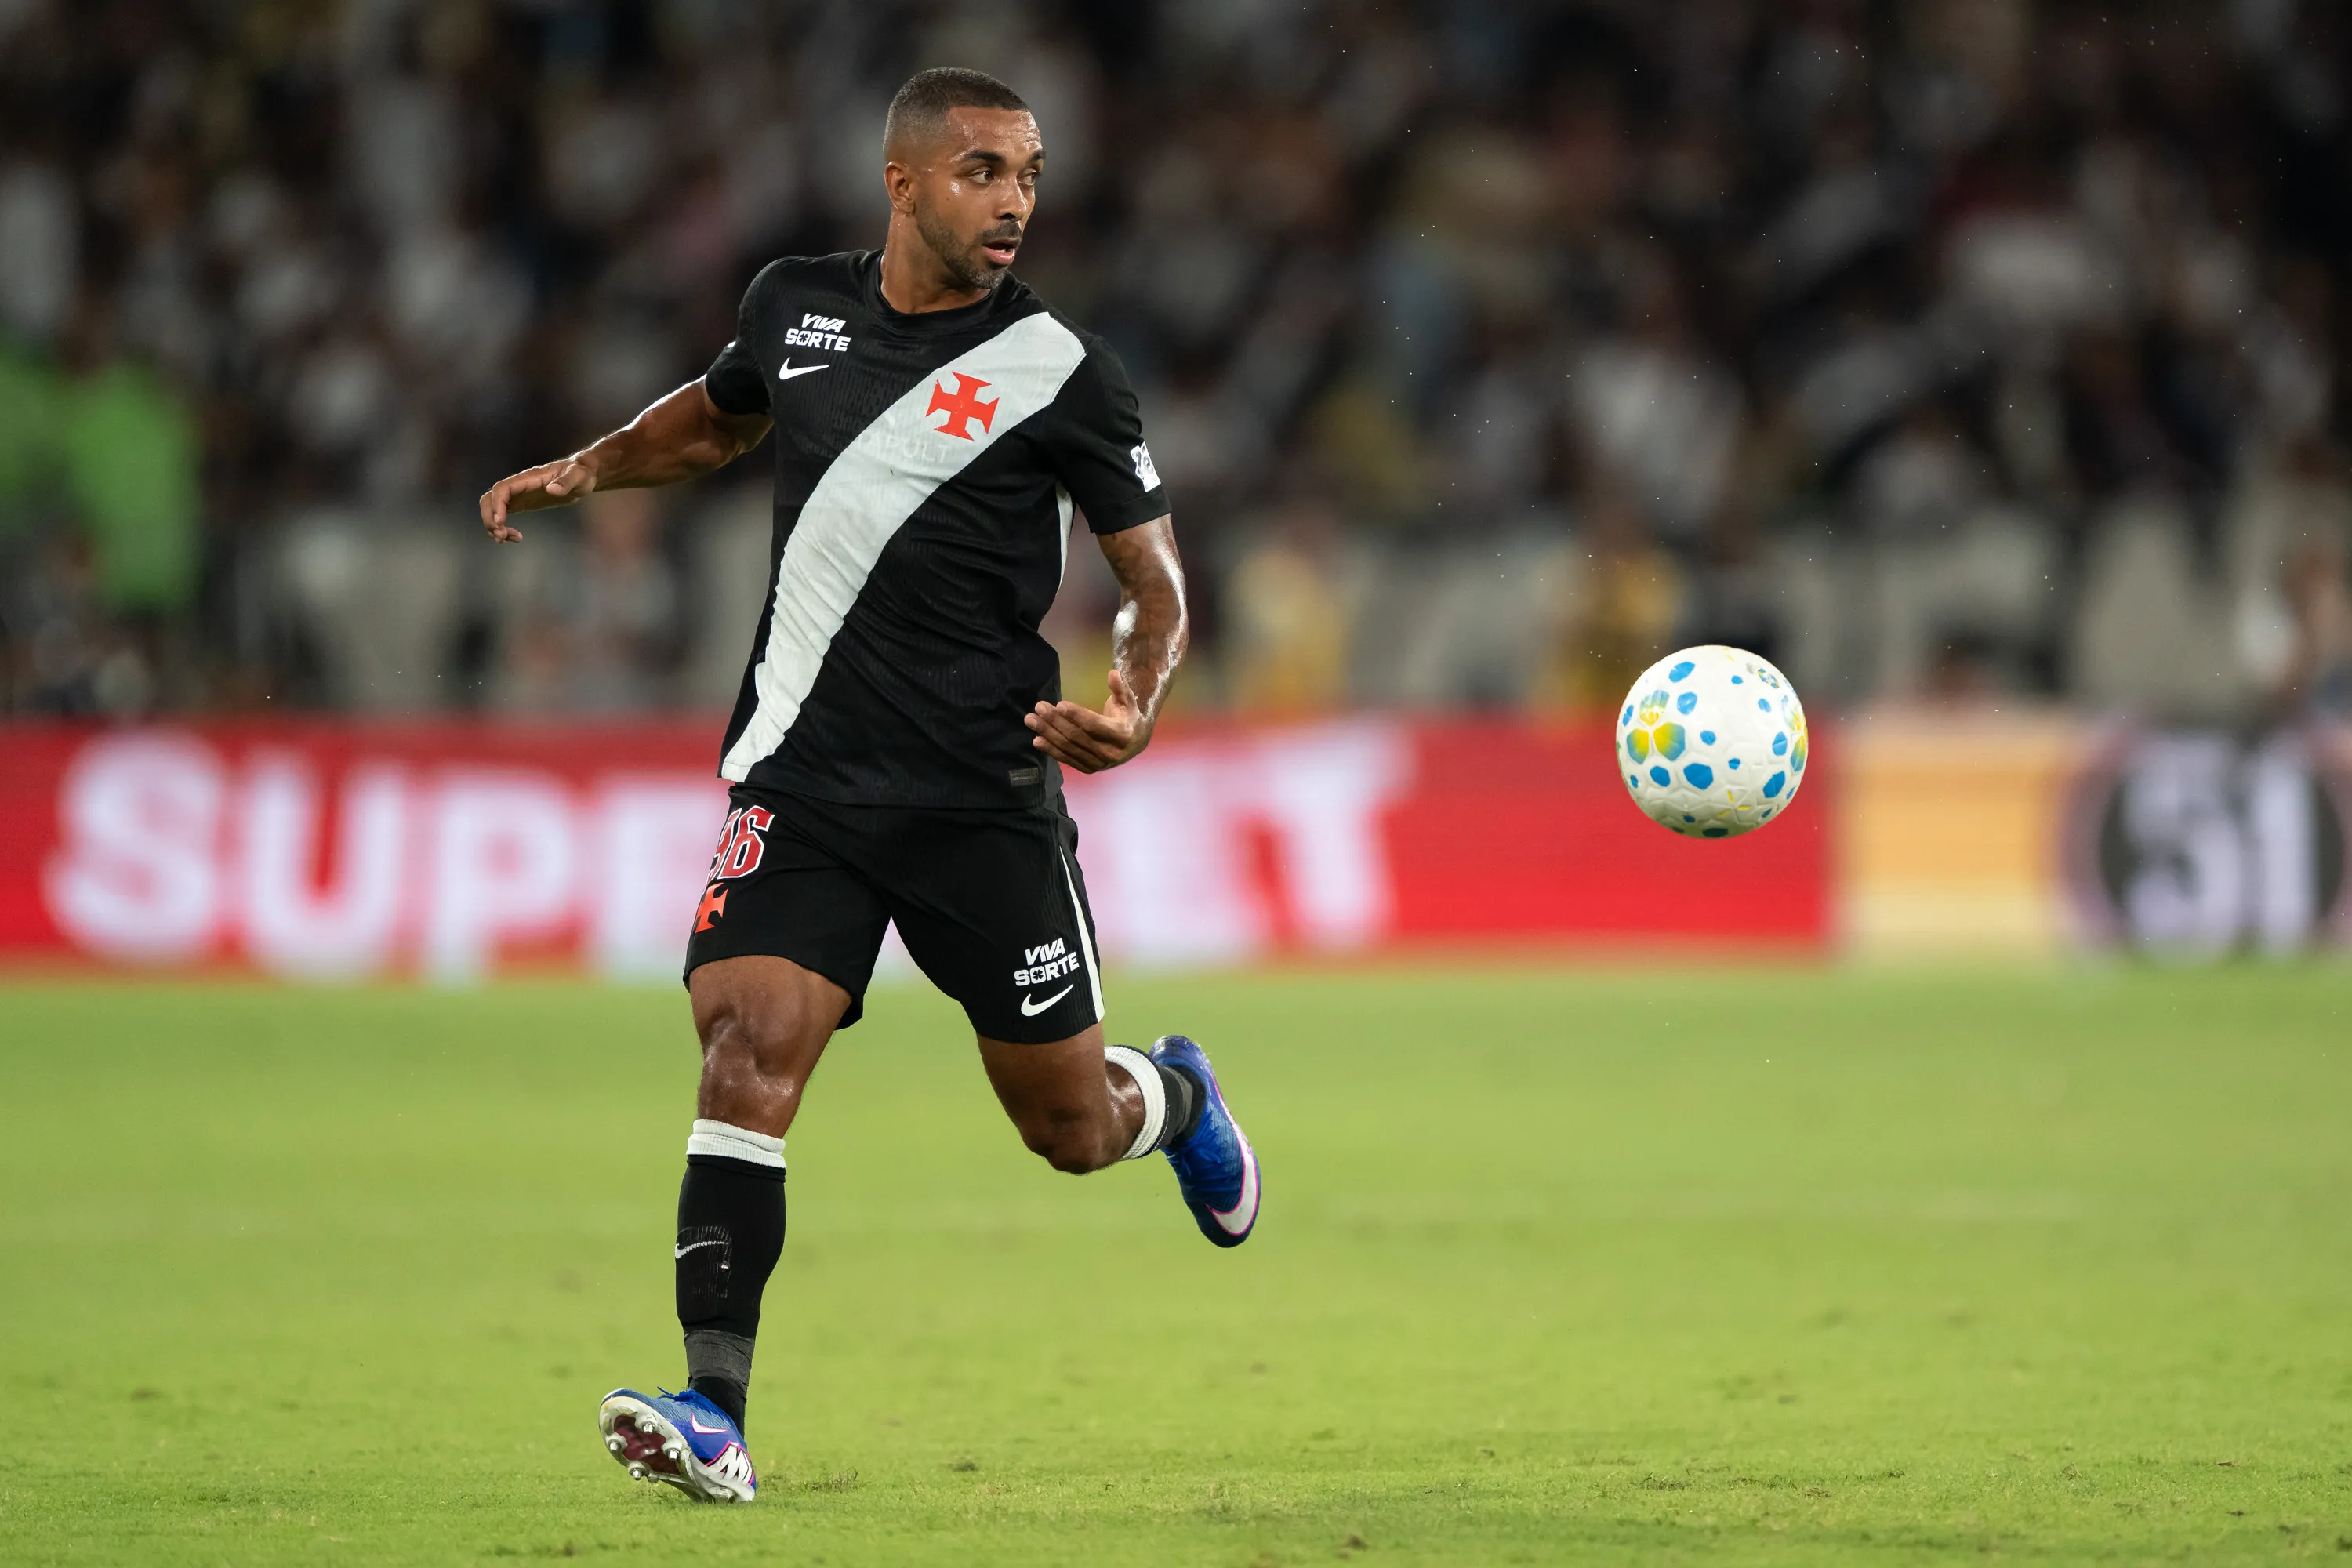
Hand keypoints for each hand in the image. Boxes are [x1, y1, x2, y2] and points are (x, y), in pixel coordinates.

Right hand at [477, 455, 597, 542]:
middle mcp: (518, 485)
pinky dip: (502, 526)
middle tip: (501, 536)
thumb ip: (566, 482)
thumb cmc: (580, 474)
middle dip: (490, 518)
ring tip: (508, 539)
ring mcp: (519, 494)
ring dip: (493, 525)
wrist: (582, 475)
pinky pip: (502, 514)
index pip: (502, 489)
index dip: (497, 505)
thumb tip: (553, 489)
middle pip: (490, 498)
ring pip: (493, 507)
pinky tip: (513, 537)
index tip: (500, 522)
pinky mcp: (522, 502)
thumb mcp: (578, 476)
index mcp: (528, 478)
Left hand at [1025, 667, 1153, 773]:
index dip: (1076, 715)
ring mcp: (1099, 763)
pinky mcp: (1089, 769)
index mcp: (1121, 734)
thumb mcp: (1127, 701)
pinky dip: (1051, 750)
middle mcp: (1110, 752)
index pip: (1094, 725)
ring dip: (1047, 734)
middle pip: (1077, 736)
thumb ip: (1120, 688)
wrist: (1135, 743)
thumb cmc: (1127, 716)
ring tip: (1031, 720)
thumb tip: (1113, 673)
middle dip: (1055, 721)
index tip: (1059, 705)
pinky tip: (1037, 740)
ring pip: (1069, 748)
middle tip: (1039, 707)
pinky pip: (1067, 759)